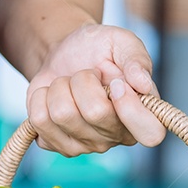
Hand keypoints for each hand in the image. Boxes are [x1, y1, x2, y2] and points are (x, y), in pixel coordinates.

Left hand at [25, 23, 166, 155]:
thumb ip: (137, 59)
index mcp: (144, 115)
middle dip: (82, 80)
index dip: (130, 108)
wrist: (63, 56)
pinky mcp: (55, 144)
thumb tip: (142, 84)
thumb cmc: (99, 49)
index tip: (116, 83)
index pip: (150, 133)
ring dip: (59, 87)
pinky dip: (40, 98)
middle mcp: (116, 136)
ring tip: (67, 83)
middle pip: (94, 113)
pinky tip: (52, 96)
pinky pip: (38, 121)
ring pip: (61, 115)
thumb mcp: (122, 42)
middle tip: (84, 73)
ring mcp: (85, 145)